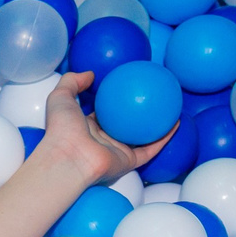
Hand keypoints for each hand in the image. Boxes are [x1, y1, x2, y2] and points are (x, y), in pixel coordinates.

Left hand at [40, 70, 172, 186]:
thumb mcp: (60, 97)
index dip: (112, 101)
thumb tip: (90, 74)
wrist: (69, 159)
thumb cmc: (61, 129)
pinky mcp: (129, 162)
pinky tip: (176, 122)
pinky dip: (164, 138)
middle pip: (123, 125)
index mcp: (86, 128)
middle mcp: (102, 141)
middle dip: (135, 113)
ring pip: (141, 138)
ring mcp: (117, 152)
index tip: (125, 88)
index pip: (102, 113)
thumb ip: (71, 82)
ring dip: (155, 125)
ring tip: (170, 108)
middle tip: (151, 96)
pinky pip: (151, 149)